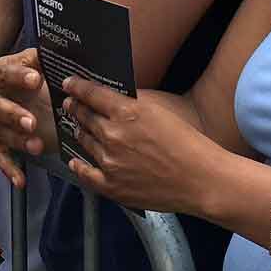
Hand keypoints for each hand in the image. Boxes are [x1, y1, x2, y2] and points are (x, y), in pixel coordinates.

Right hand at [0, 49, 52, 188]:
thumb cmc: (16, 79)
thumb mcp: (27, 64)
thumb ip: (40, 59)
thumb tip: (58, 51)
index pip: (4, 72)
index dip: (19, 75)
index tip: (36, 79)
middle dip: (13, 114)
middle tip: (32, 122)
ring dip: (16, 141)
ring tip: (37, 147)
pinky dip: (8, 168)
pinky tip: (20, 180)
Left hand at [61, 79, 210, 215]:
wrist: (201, 180)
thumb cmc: (187, 142)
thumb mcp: (160, 110)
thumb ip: (132, 102)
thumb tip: (112, 97)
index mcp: (126, 112)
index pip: (91, 94)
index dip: (77, 87)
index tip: (68, 83)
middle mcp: (113, 135)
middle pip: (84, 116)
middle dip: (75, 108)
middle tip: (69, 103)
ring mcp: (110, 162)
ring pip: (84, 141)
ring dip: (79, 131)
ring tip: (77, 127)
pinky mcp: (112, 186)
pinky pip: (86, 174)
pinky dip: (78, 166)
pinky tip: (74, 161)